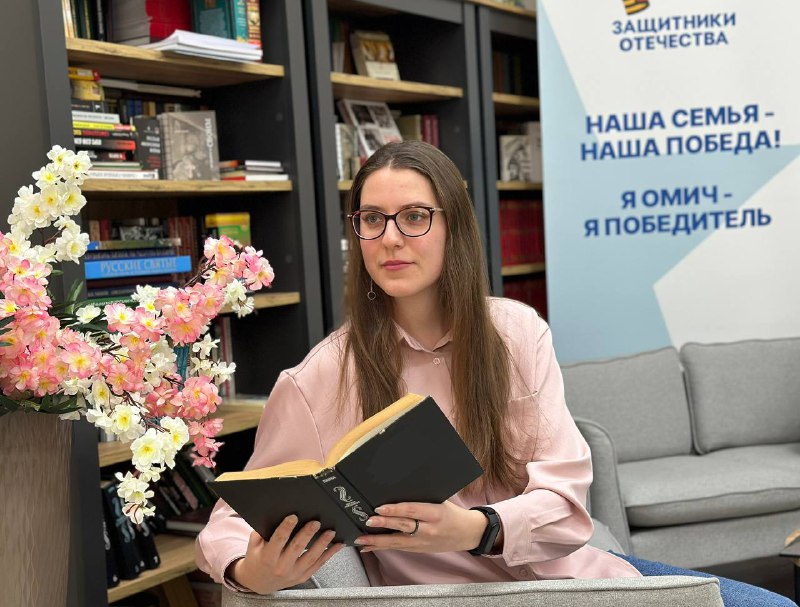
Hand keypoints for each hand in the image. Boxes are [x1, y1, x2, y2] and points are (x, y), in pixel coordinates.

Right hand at [228, 515, 342, 593]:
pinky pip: (318, 565)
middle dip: (307, 534)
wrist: (259, 582)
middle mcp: (281, 567)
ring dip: (322, 544)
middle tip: (316, 522)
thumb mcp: (254, 545)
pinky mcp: (302, 577)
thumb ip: (261, 531)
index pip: (278, 540)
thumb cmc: (257, 558)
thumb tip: (274, 513)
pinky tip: (337, 545)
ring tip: (330, 531)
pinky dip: (329, 554)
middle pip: (297, 548)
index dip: (286, 528)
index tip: (293, 516)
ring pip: (311, 557)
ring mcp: (293, 573)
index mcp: (268, 557)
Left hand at [355, 501, 486, 553]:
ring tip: (361, 539)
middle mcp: (429, 529)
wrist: (468, 533)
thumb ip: (422, 497)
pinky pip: (398, 548)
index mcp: (436, 513)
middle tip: (368, 521)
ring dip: (377, 541)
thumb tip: (398, 489)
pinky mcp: (419, 550)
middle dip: (384, 525)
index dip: (395, 510)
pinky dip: (383, 547)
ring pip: (397, 542)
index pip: (412, 510)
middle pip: (403, 527)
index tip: (380, 508)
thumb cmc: (453, 513)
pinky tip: (369, 547)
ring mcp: (423, 542)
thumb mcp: (442, 501)